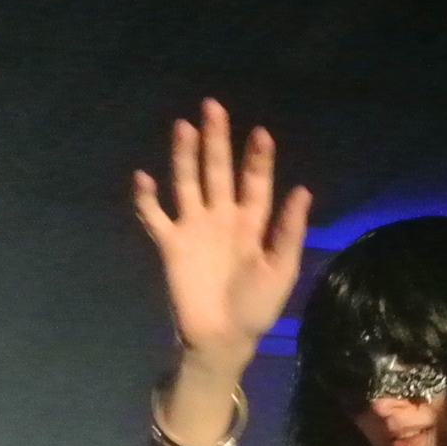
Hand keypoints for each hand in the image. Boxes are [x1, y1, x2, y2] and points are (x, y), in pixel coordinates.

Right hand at [131, 99, 312, 364]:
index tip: (261, 133)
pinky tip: (142, 177)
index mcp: (252, 223)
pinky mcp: (171, 245)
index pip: (256, 182)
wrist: (222, 339)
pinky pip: (155, 217)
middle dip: (217, 140)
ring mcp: (194, 229)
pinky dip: (147, 198)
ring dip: (185, 156)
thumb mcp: (282, 269)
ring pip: (188, 183)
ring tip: (183, 126)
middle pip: (218, 171)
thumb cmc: (257, 308)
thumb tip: (304, 189)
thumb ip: (289, 230)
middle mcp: (222, 217)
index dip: (258, 158)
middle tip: (213, 106)